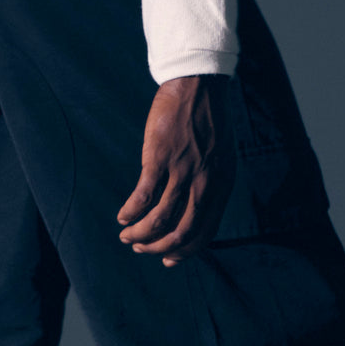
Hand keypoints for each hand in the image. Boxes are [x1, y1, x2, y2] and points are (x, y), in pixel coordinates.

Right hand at [116, 74, 235, 266]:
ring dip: (141, 233)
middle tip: (142, 248)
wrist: (199, 85)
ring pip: (160, 219)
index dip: (184, 252)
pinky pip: (144, 196)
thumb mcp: (219, 158)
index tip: (167, 260)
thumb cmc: (207, 121)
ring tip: (126, 235)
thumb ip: (210, 185)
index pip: (205, 232)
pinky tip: (123, 216)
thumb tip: (191, 212)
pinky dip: (132, 211)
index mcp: (221, 186)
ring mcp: (183, 170)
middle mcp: (205, 183)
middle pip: (182, 232)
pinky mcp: (161, 157)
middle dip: (159, 248)